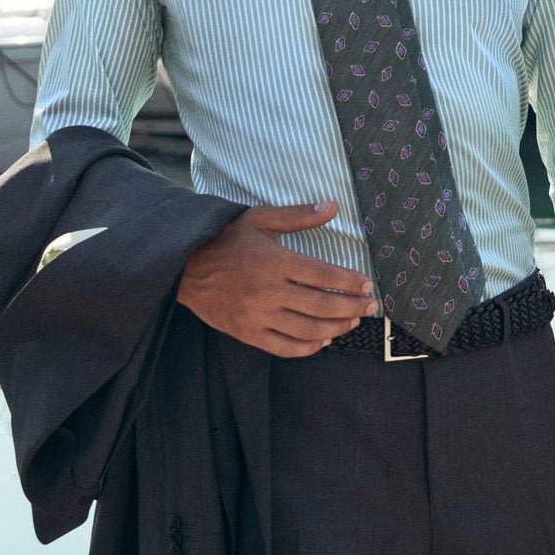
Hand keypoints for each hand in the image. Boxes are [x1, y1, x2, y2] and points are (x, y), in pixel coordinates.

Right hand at [177, 202, 377, 356]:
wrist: (184, 268)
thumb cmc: (225, 240)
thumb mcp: (259, 219)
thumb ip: (297, 216)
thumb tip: (333, 207)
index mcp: (273, 261)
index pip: (322, 275)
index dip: (350, 281)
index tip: (367, 284)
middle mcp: (267, 292)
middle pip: (321, 305)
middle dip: (352, 307)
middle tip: (370, 306)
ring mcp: (256, 316)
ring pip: (307, 330)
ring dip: (336, 328)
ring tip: (352, 321)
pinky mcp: (247, 334)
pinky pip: (284, 348)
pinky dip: (308, 347)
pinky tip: (323, 340)